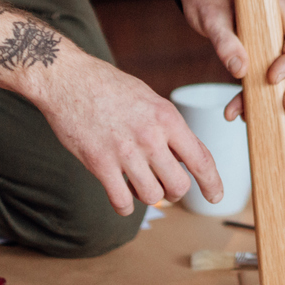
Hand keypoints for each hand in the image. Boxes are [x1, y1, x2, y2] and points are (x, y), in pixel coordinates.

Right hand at [28, 48, 220, 214]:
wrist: (68, 78)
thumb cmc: (109, 87)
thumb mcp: (150, 99)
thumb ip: (170, 127)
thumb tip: (189, 155)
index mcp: (167, 117)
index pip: (201, 159)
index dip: (212, 183)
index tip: (216, 197)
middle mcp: (150, 136)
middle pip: (180, 185)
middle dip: (176, 192)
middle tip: (166, 186)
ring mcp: (125, 152)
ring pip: (153, 196)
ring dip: (150, 197)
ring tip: (140, 184)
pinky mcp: (99, 164)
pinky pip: (122, 202)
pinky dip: (125, 205)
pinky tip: (121, 194)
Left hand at [175, 0, 284, 118]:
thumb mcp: (210, 17)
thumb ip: (225, 42)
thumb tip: (241, 71)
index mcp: (276, 3)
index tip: (274, 79)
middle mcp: (283, 18)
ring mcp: (277, 34)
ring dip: (278, 94)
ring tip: (252, 115)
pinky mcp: (266, 48)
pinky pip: (272, 73)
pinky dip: (259, 93)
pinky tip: (243, 110)